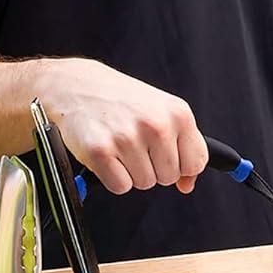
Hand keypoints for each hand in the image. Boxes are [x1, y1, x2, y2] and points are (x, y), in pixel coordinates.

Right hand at [35, 59, 207, 194]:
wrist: (76, 85)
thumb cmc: (122, 100)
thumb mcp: (162, 112)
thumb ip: (183, 146)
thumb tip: (188, 184)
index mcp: (178, 113)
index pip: (196, 163)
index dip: (180, 165)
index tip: (165, 153)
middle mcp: (156, 125)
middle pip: (169, 177)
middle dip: (153, 167)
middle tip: (135, 143)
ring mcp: (128, 138)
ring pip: (144, 183)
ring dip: (131, 171)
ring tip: (120, 145)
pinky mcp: (101, 152)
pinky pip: (120, 187)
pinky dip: (112, 177)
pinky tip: (107, 153)